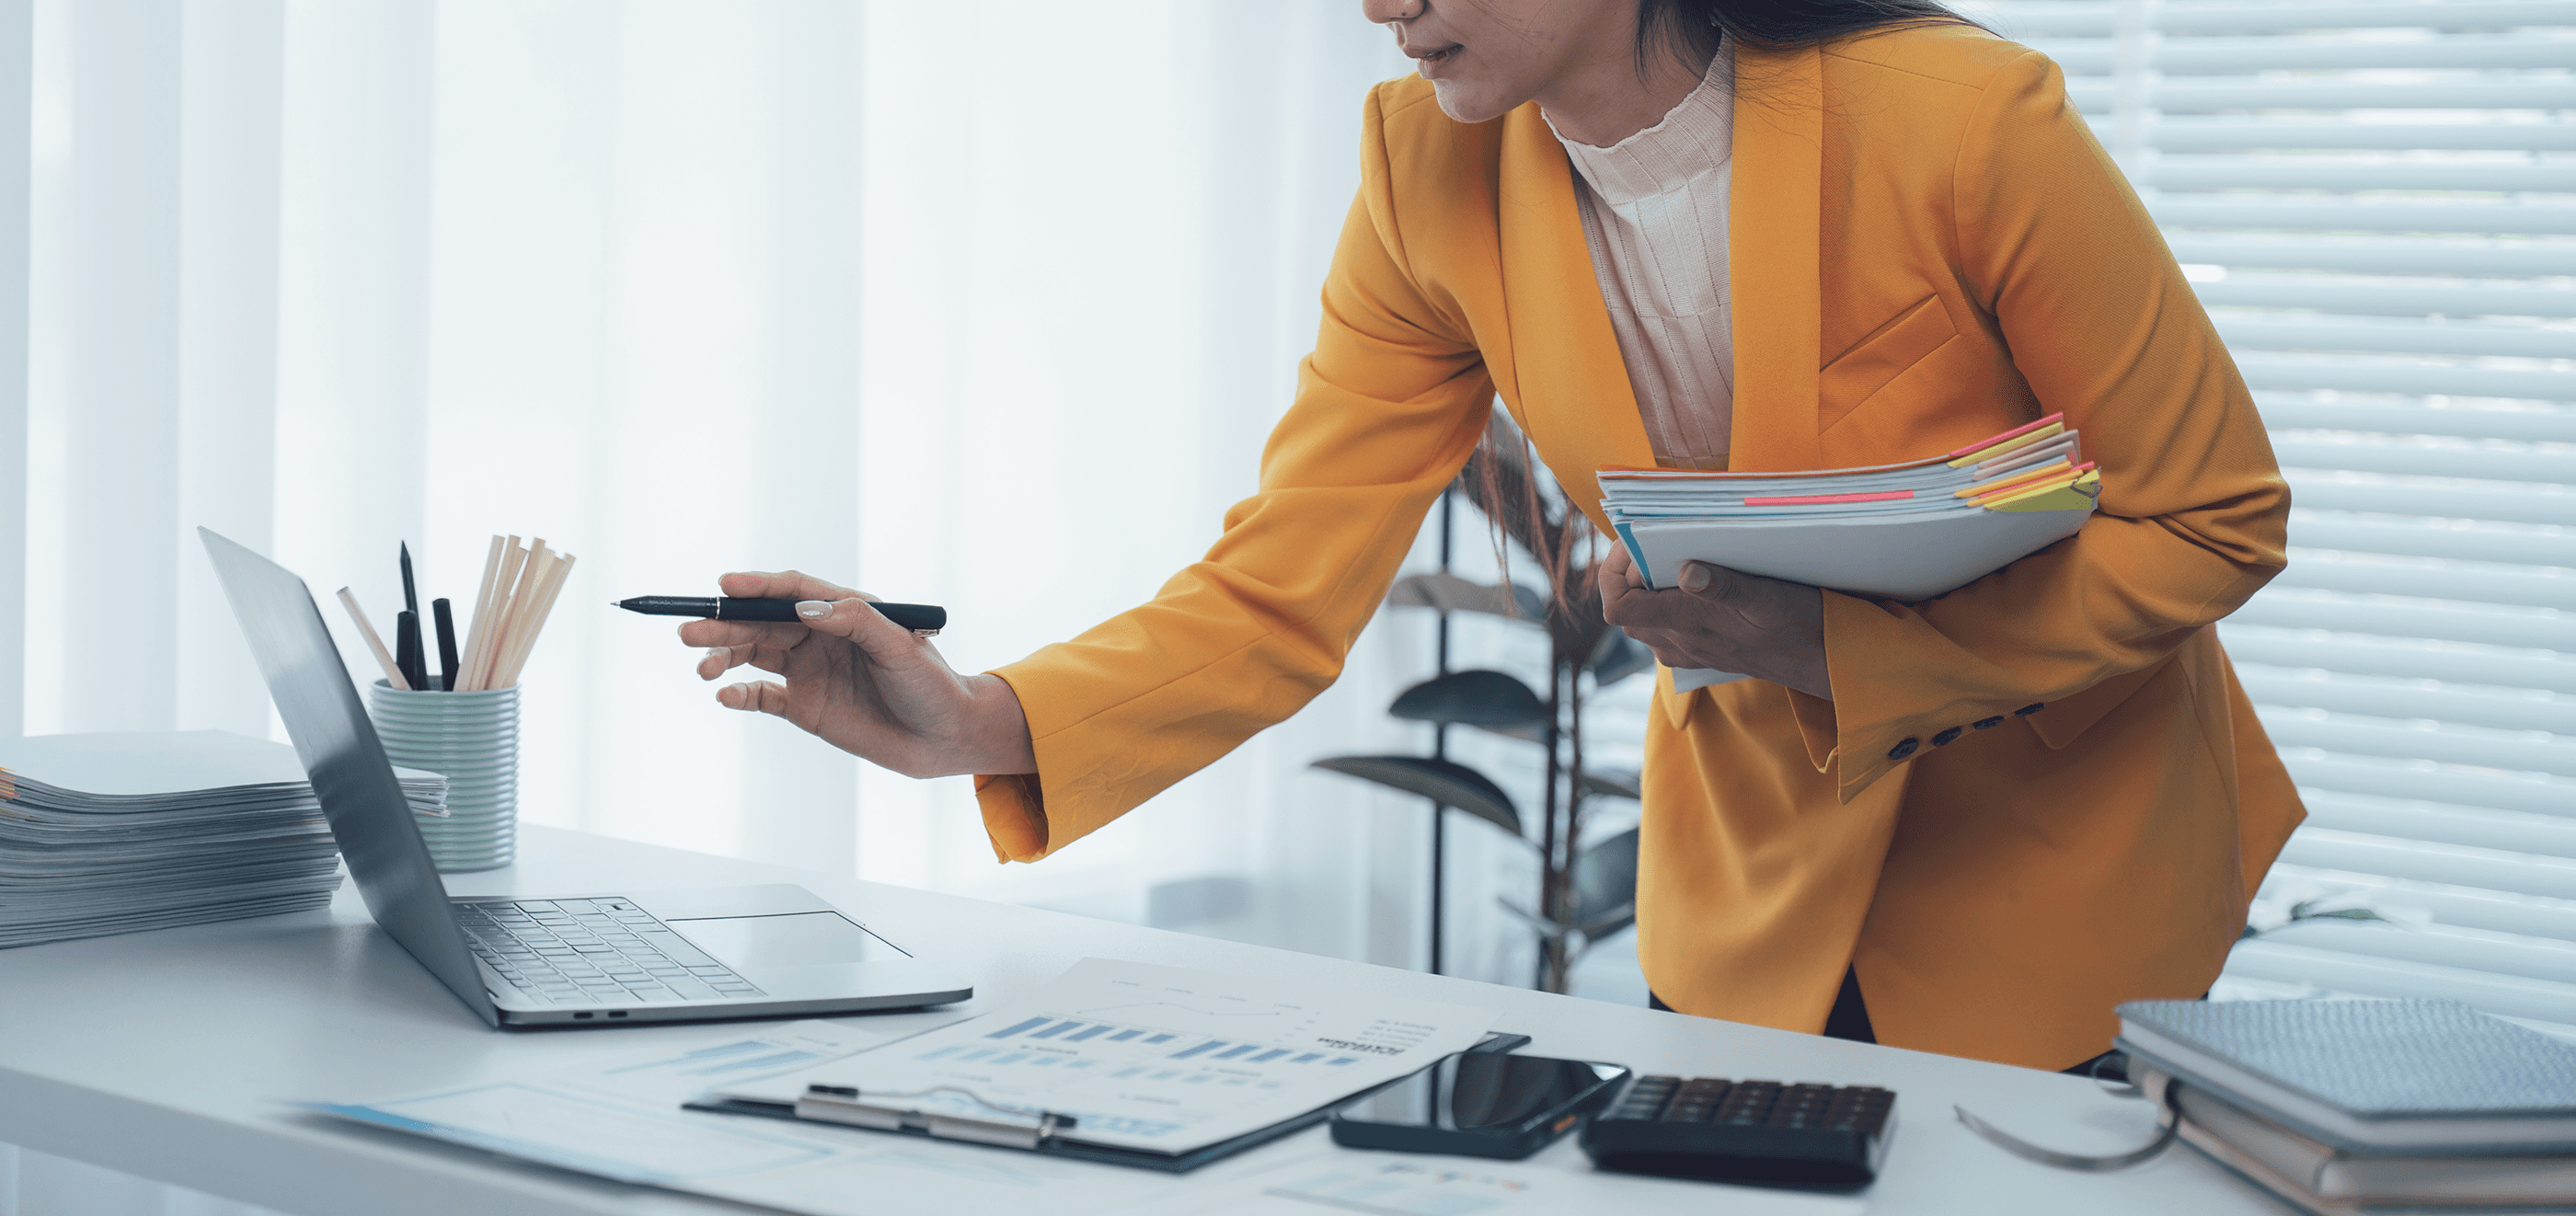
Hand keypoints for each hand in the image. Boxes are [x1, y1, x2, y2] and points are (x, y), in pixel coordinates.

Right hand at [678, 570, 1037, 777]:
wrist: (944, 738)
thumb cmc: (931, 686)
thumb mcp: (901, 647)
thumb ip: (856, 622)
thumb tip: (805, 608)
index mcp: (845, 612)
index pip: (792, 591)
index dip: (757, 587)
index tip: (725, 586)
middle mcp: (822, 637)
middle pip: (763, 623)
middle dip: (725, 625)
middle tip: (691, 631)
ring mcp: (810, 671)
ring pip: (755, 655)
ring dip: (725, 656)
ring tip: (703, 665)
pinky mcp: (805, 707)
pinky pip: (762, 697)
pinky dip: (740, 695)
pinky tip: (725, 696)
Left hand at [1597, 544, 1832, 699]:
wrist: (1820, 659)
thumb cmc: (1796, 625)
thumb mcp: (1767, 597)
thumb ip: (1725, 586)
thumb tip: (1686, 571)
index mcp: (1685, 625)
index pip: (1617, 606)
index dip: (1615, 571)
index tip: (1636, 543)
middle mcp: (1677, 642)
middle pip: (1626, 607)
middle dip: (1630, 573)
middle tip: (1657, 542)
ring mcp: (1686, 649)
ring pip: (1643, 616)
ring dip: (1649, 585)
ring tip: (1676, 556)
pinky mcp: (1699, 650)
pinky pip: (1664, 624)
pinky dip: (1666, 600)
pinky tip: (1693, 581)